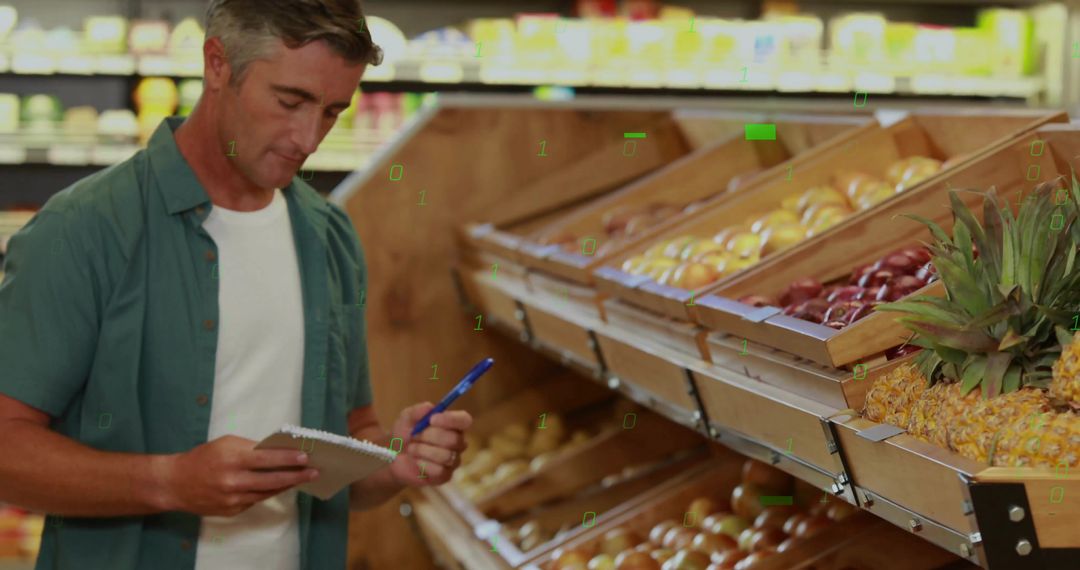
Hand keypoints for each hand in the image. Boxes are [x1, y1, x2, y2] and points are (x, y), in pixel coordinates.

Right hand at [159, 435, 318, 515]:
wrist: (175, 483)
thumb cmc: (203, 457)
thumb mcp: (226, 444)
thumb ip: (251, 448)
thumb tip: (278, 451)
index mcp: (232, 459)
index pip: (267, 459)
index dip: (288, 458)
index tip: (306, 457)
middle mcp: (233, 480)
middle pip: (272, 480)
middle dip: (296, 476)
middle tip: (314, 472)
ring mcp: (232, 498)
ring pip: (267, 492)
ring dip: (286, 485)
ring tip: (302, 478)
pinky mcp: (231, 510)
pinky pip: (256, 500)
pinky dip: (268, 493)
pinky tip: (280, 487)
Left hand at [388, 402, 472, 486]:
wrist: (393, 456)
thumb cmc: (405, 433)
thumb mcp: (406, 418)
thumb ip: (417, 411)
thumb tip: (430, 407)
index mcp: (453, 425)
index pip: (464, 420)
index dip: (451, 419)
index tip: (432, 419)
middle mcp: (458, 442)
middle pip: (454, 439)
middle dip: (430, 436)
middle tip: (415, 435)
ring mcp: (453, 460)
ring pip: (446, 456)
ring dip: (423, 450)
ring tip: (412, 448)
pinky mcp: (445, 475)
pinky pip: (439, 470)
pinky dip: (423, 464)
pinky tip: (416, 461)